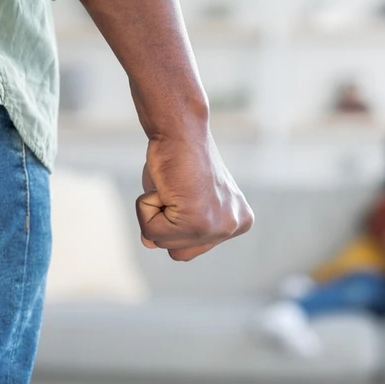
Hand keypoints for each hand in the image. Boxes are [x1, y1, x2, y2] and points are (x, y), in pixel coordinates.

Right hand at [137, 130, 253, 261]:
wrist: (179, 130)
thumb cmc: (177, 159)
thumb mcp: (181, 201)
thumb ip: (174, 228)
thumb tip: (150, 243)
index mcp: (238, 222)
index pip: (191, 248)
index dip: (175, 221)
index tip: (185, 192)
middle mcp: (234, 226)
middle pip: (179, 253)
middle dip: (165, 222)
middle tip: (175, 190)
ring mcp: (219, 227)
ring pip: (162, 242)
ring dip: (154, 212)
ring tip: (170, 187)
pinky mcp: (199, 222)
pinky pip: (152, 232)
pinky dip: (146, 207)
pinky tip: (165, 185)